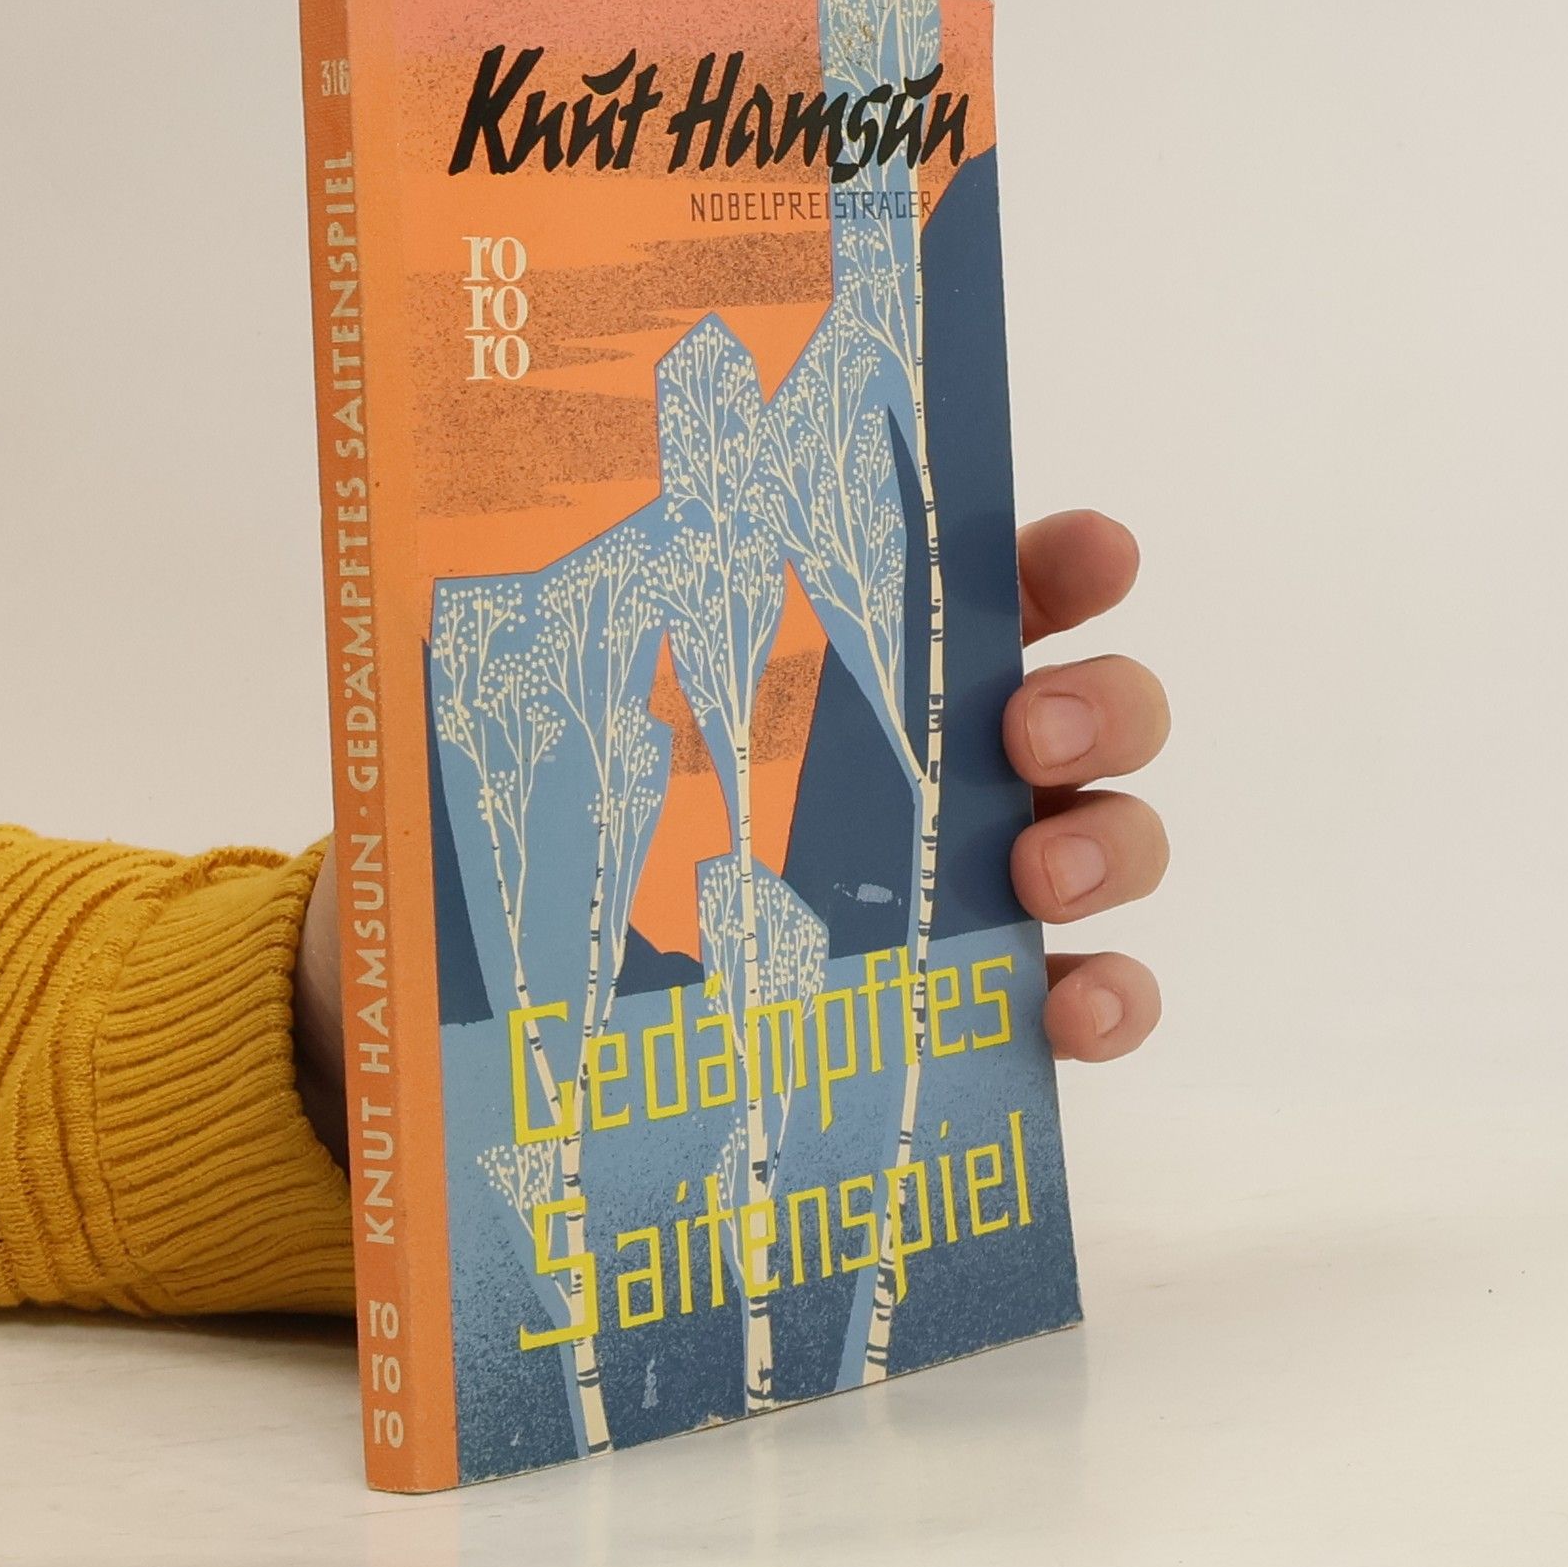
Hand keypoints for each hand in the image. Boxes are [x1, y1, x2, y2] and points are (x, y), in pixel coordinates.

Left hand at [293, 506, 1170, 1170]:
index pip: (998, 587)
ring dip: (1111, 849)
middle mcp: (953, 762)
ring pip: (1116, 841)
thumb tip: (450, 548)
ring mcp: (982, 881)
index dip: (1067, 562)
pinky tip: (1065, 1016)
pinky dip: (1108, 1001)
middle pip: (1098, 707)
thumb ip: (563, 649)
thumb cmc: (576, 839)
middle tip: (1028, 734)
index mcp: (872, 667)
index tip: (1092, 558)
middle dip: (1102, 706)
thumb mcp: (565, 729)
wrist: (549, 1018)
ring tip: (1034, 880)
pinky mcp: (984, 999)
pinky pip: (1089, 993)